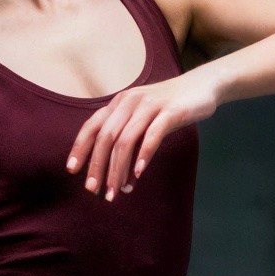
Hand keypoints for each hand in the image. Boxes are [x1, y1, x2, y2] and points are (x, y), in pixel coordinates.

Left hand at [67, 70, 220, 198]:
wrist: (203, 85)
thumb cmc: (169, 108)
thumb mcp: (143, 120)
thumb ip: (130, 143)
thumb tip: (119, 178)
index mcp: (119, 103)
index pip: (92, 126)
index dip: (80, 148)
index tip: (72, 170)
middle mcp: (130, 102)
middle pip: (106, 137)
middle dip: (98, 166)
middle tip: (94, 190)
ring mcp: (150, 105)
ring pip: (126, 140)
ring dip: (119, 169)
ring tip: (116, 190)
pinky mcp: (171, 111)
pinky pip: (153, 135)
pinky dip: (143, 155)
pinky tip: (138, 174)